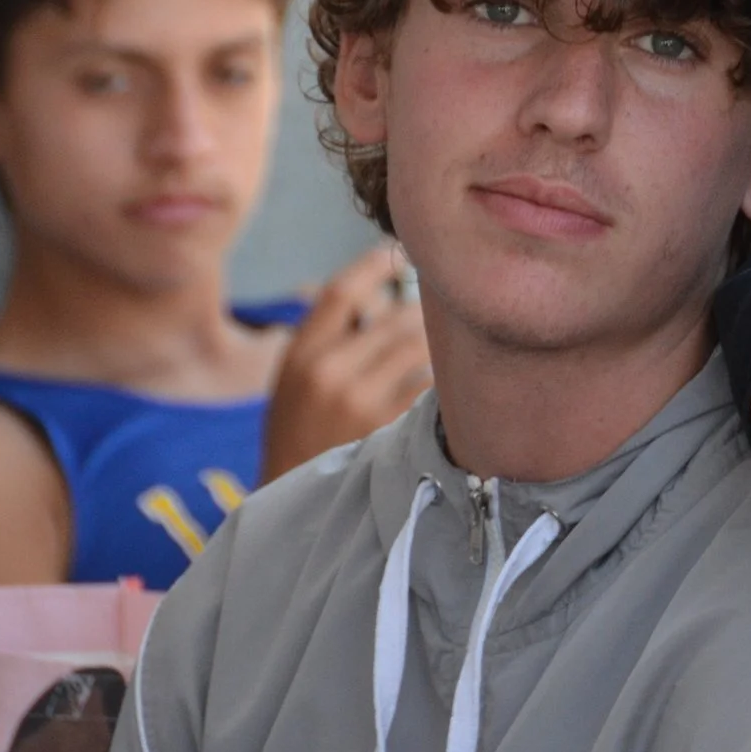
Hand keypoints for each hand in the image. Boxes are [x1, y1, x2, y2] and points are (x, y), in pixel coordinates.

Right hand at [260, 247, 432, 480]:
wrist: (293, 497)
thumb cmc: (300, 430)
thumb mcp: (294, 379)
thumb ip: (330, 336)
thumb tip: (378, 285)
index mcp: (299, 354)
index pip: (341, 291)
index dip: (374, 266)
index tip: (398, 254)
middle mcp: (327, 372)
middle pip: (395, 316)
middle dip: (426, 309)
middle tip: (448, 305)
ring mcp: (359, 401)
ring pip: (419, 346)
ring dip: (443, 341)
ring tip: (457, 340)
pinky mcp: (388, 427)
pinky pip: (430, 385)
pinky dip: (445, 377)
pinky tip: (455, 379)